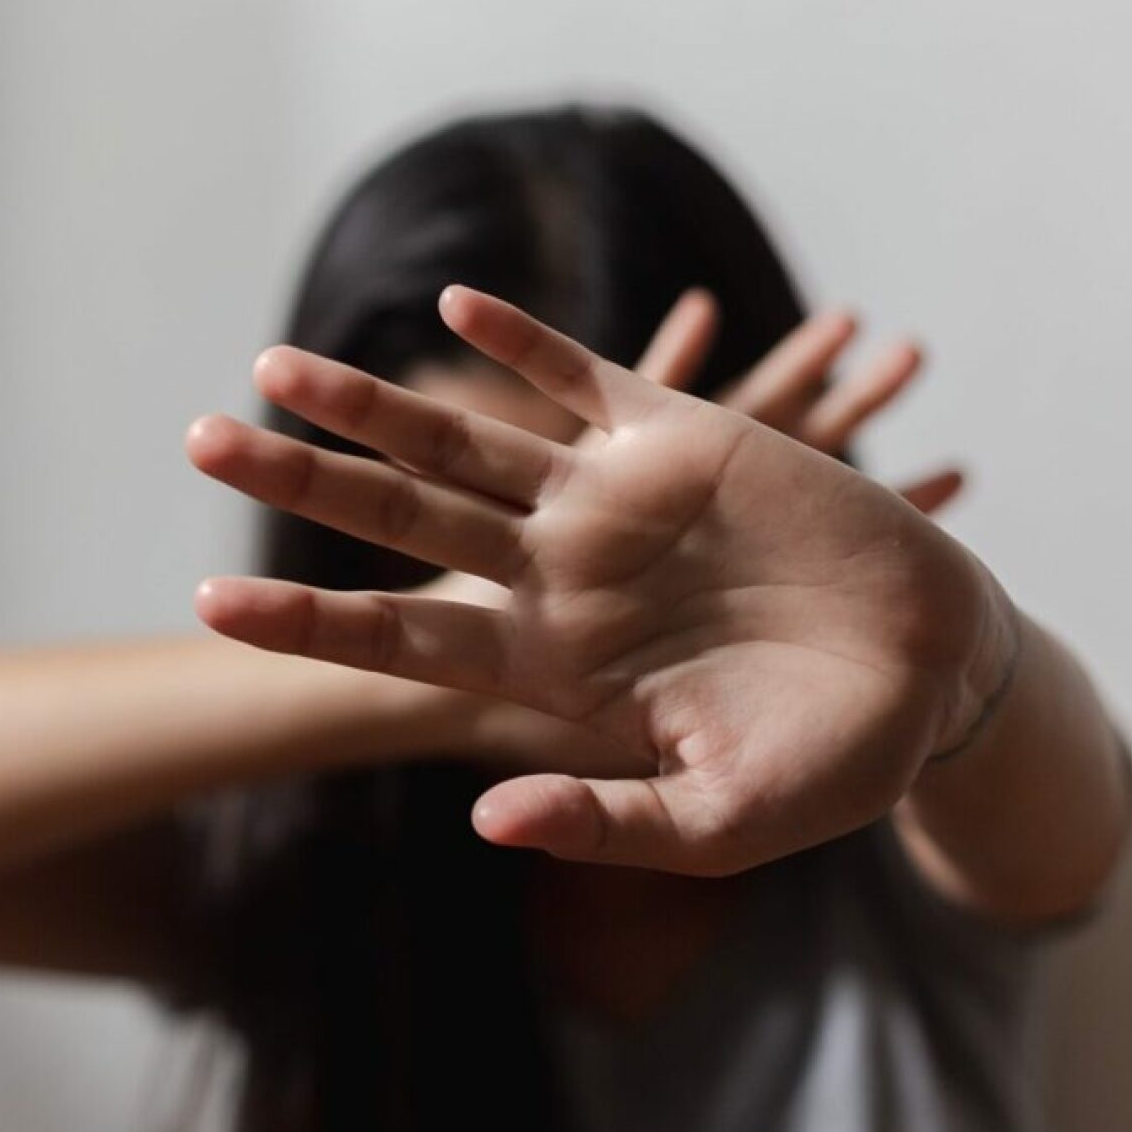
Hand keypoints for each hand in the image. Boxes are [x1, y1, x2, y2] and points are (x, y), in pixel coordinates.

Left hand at [185, 286, 1009, 873]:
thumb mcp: (717, 821)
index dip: (304, 618)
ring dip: (373, 404)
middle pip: (398, 518)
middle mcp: (555, 574)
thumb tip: (490, 818)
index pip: (398, 638)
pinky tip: (451, 310)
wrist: (934, 673)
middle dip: (300, 477)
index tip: (208, 602)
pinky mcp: (678, 439)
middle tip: (197, 439)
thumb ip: (604, 818)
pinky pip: (584, 377)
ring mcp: (609, 501)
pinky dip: (523, 344)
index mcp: (547, 666)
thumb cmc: (829, 762)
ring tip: (274, 364)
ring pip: (464, 442)